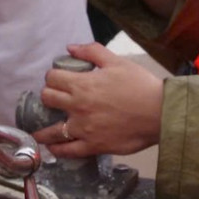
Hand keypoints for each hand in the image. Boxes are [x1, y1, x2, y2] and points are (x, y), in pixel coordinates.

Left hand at [35, 42, 162, 158]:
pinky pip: (68, 151)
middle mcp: (78, 106)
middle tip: (53, 100)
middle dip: (48, 97)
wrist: (160, 112)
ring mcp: (84, 128)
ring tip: (39, 132)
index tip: (57, 79)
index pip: (52, 78)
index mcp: (82, 84)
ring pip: (52, 131)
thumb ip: (91, 52)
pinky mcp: (93, 146)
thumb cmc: (140, 85)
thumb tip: (70, 48)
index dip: (52, 77)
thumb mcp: (116, 61)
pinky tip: (53, 148)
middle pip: (47, 100)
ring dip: (42, 130)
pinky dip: (58, 150)